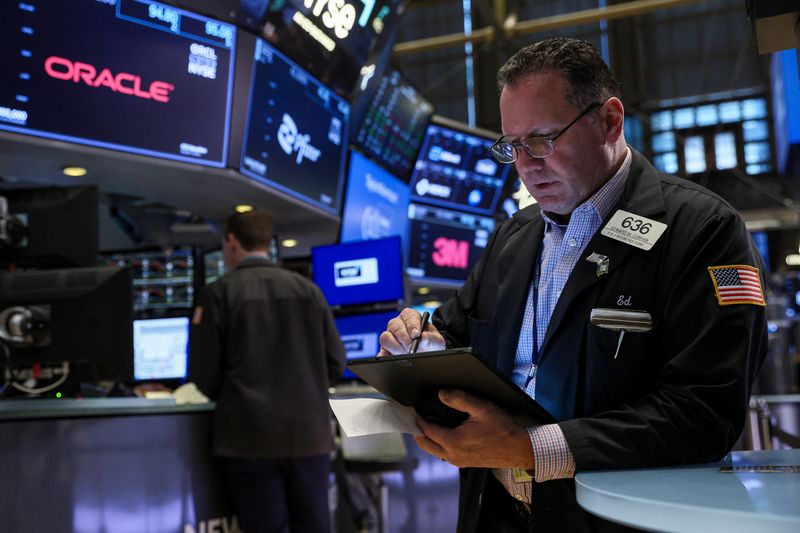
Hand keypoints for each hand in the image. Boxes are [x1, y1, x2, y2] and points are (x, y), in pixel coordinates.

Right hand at [378, 308, 445, 355]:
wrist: (427, 353)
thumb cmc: (430, 343)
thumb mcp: (436, 341)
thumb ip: (432, 339)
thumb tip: (423, 338)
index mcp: (410, 317)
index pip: (408, 316)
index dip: (412, 325)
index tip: (416, 335)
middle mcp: (398, 324)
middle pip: (394, 326)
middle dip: (404, 338)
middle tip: (412, 348)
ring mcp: (390, 336)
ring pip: (385, 338)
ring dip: (396, 348)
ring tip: (406, 354)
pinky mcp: (385, 350)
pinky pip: (381, 353)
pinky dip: (385, 357)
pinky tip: (395, 360)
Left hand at [414, 389, 534, 469]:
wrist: (518, 449)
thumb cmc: (503, 429)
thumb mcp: (481, 408)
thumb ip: (459, 399)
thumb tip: (441, 394)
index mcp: (453, 442)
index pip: (426, 430)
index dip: (418, 419)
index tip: (414, 409)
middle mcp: (452, 455)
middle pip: (425, 444)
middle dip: (417, 431)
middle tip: (415, 417)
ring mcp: (458, 461)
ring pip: (434, 451)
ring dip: (427, 438)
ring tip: (428, 423)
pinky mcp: (464, 463)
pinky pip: (444, 454)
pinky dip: (438, 443)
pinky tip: (443, 433)